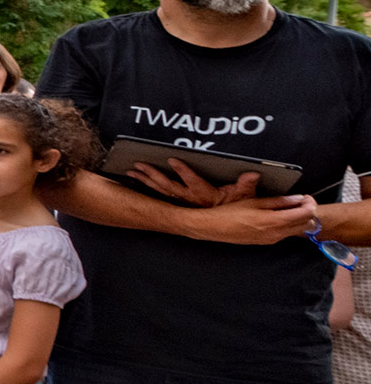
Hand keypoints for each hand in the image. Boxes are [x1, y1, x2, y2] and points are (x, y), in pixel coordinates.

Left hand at [127, 157, 263, 208]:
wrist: (228, 223)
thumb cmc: (236, 207)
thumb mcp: (246, 197)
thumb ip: (247, 185)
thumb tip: (252, 174)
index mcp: (205, 195)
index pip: (193, 182)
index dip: (183, 172)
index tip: (173, 160)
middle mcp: (191, 199)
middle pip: (168, 186)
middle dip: (153, 175)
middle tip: (139, 164)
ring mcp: (183, 201)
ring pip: (160, 189)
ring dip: (145, 180)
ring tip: (131, 171)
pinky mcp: (179, 202)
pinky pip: (159, 193)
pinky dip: (147, 185)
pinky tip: (137, 179)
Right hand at [182, 194, 320, 246]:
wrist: (212, 227)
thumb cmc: (230, 213)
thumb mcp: (255, 202)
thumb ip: (278, 201)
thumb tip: (297, 198)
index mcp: (274, 221)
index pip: (305, 214)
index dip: (310, 204)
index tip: (306, 196)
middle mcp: (277, 234)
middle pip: (306, 224)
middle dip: (308, 212)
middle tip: (301, 201)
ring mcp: (272, 239)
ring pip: (297, 230)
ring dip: (299, 219)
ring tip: (289, 207)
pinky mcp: (266, 242)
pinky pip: (285, 233)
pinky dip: (289, 224)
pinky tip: (278, 216)